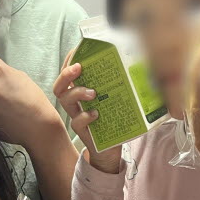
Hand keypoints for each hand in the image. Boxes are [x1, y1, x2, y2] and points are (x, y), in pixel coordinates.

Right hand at [53, 60, 120, 174]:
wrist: (111, 150)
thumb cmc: (113, 120)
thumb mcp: (115, 99)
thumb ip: (119, 84)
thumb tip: (139, 61)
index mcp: (81, 90)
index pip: (69, 72)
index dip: (69, 59)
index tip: (77, 49)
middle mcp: (75, 102)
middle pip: (59, 85)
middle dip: (66, 73)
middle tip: (78, 67)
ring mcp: (76, 115)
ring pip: (65, 100)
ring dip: (77, 92)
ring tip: (92, 92)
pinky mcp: (81, 130)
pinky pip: (77, 121)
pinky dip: (86, 116)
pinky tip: (96, 114)